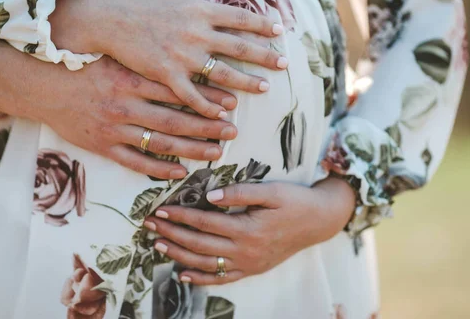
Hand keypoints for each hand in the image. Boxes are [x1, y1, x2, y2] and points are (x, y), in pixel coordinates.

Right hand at [24, 56, 240, 179]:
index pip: (178, 91)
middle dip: (208, 126)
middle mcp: (125, 105)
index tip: (231, 103)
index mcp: (130, 79)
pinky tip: (180, 173)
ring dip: (192, 149)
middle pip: (176, 118)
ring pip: (161, 142)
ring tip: (217, 152)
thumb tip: (181, 50)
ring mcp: (114, 129)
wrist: (40, 84)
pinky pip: (135, 162)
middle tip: (234, 131)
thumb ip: (146, 53)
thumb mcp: (115, 53)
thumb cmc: (81, 64)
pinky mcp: (102, 146)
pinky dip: (158, 169)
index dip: (207, 99)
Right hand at [50, 0, 287, 119]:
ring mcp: (182, 57)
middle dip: (265, 56)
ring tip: (265, 88)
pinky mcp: (165, 75)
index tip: (278, 31)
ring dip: (246, 82)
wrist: (103, 16)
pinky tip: (224, 112)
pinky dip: (210, 104)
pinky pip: (193, 94)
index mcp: (199, 8)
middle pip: (239, 47)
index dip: (261, 24)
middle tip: (284, 64)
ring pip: (222, 74)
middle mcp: (196, 34)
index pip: (240, 16)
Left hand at [143, 177, 354, 283]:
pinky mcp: (253, 269)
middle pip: (199, 244)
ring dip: (179, 255)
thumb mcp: (272, 190)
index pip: (204, 223)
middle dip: (172, 234)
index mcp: (248, 229)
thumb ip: (240, 193)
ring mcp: (248, 264)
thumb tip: (209, 196)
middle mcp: (245, 251)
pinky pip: (223, 279)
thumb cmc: (296, 201)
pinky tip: (183, 275)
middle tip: (149, 224)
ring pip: (206, 264)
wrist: (320, 221)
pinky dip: (201, 279)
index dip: (180, 216)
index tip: (160, 208)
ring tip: (158, 244)